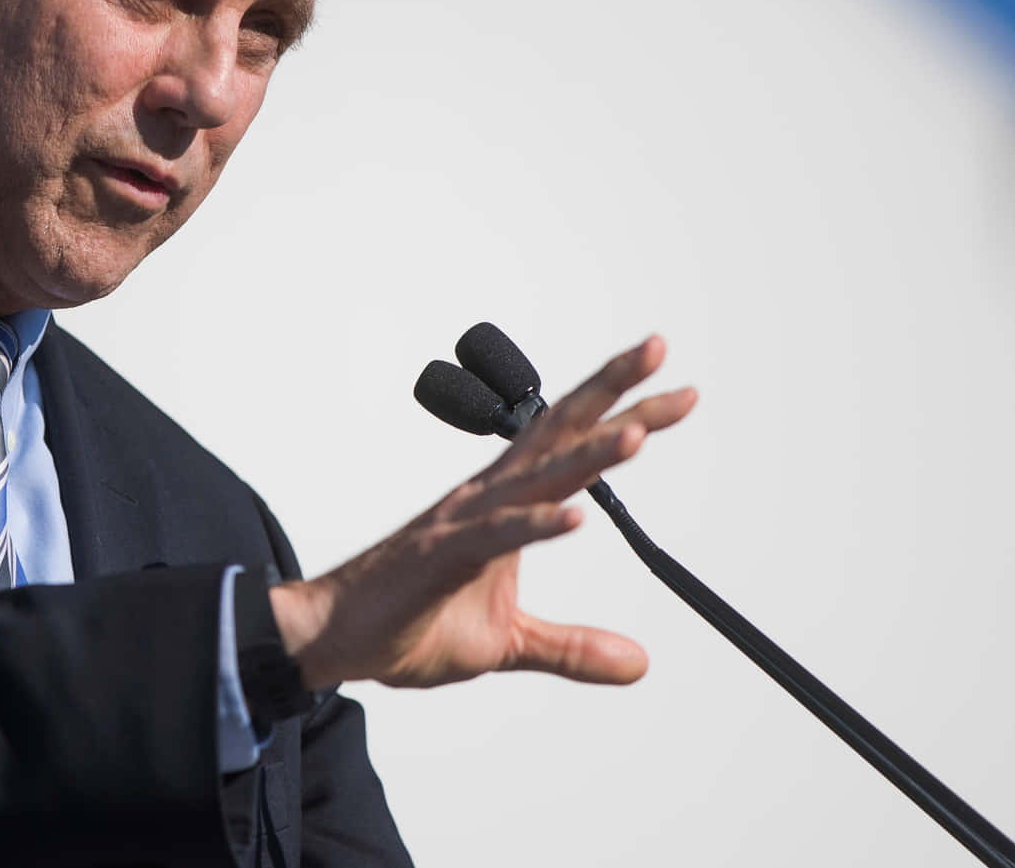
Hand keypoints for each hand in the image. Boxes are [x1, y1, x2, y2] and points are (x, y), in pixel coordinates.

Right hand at [270, 335, 695, 689]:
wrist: (337, 634)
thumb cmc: (408, 621)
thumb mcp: (509, 643)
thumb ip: (573, 648)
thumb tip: (638, 662)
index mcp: (505, 504)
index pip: (573, 447)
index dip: (625, 414)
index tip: (677, 391)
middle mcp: (488, 497)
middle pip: (560, 433)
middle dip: (613, 393)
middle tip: (658, 352)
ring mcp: (464, 522)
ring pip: (538, 478)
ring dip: (589, 453)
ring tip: (639, 432)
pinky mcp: (441, 555)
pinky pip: (495, 536)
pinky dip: (535, 526)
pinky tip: (574, 518)